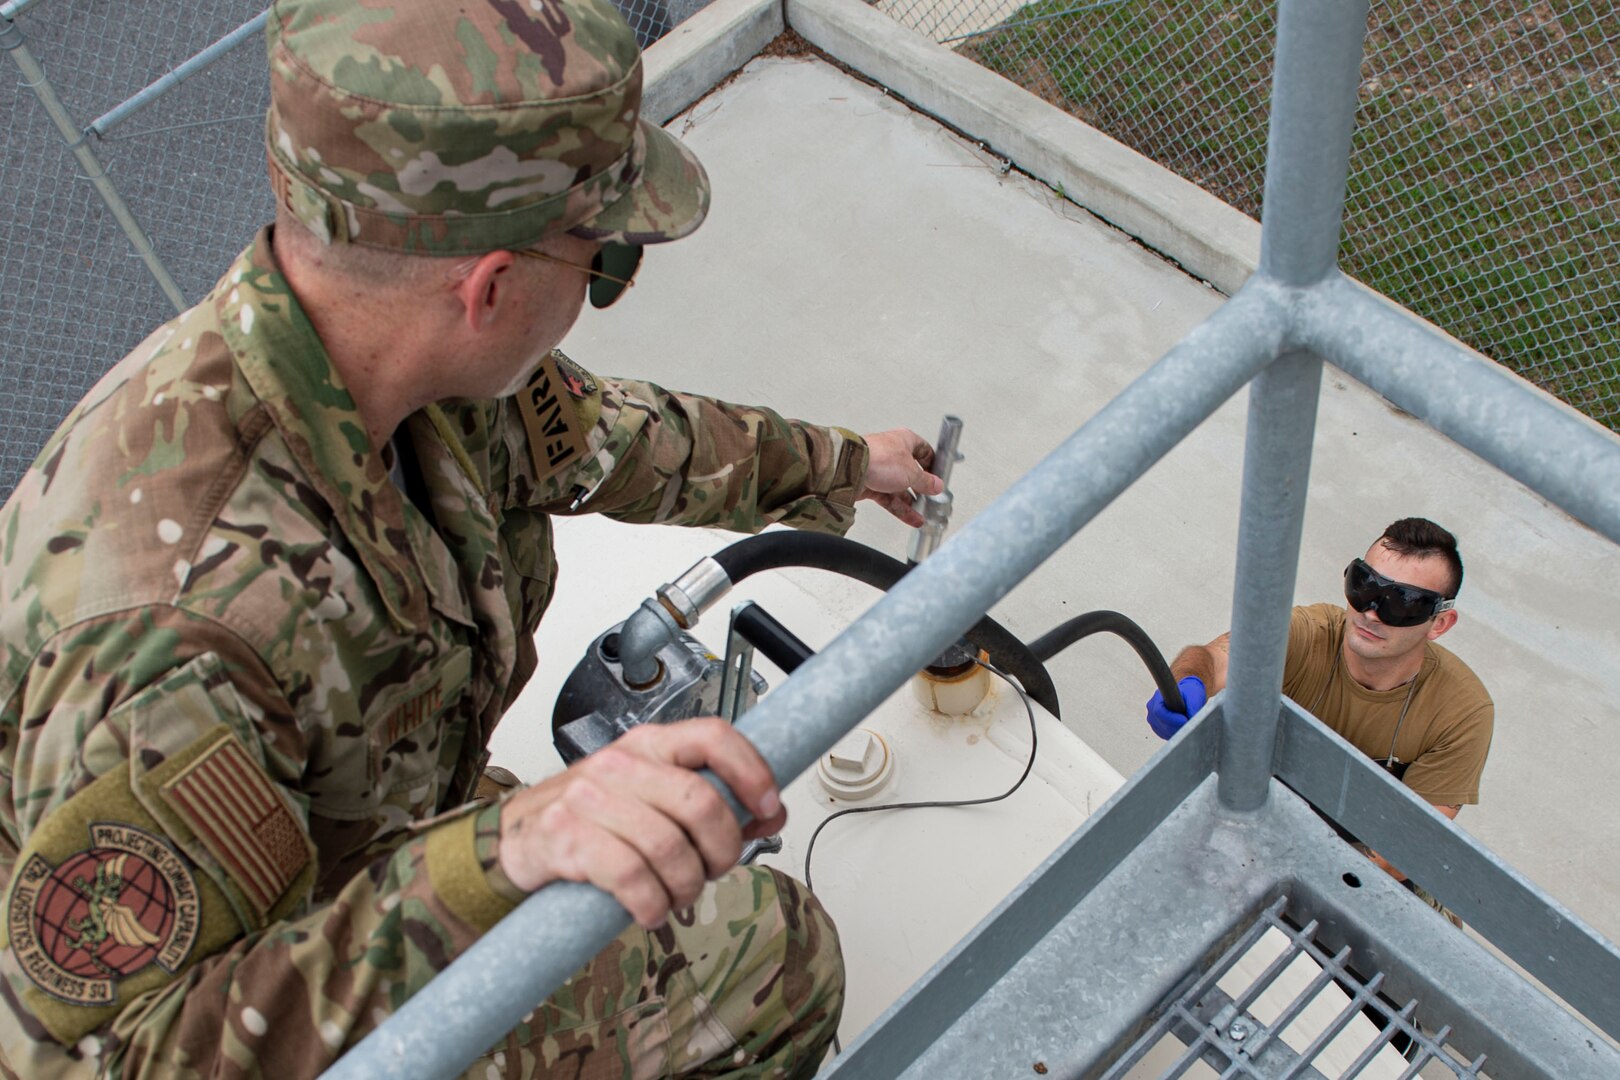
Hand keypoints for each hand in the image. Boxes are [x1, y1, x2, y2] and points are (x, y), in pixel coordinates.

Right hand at [496, 718, 785, 927]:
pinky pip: (631, 876)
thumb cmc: (593, 819)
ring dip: (686, 886)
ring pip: (669, 847)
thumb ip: (708, 800)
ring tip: (678, 896)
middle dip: (722, 850)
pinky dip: (652, 904)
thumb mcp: (651, 797)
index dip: (752, 772)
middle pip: (700, 803)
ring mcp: (589, 797)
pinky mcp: (565, 837)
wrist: (515, 839)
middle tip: (713, 870)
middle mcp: (621, 763)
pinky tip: (650, 910)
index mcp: (650, 745)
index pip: (714, 737)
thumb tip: (770, 813)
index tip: (769, 807)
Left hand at [859, 428, 943, 526]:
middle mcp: (892, 453)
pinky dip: (900, 508)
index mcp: (904, 440)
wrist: (850, 468)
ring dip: (911, 501)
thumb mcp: (912, 472)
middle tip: (931, 498)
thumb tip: (936, 485)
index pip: (924, 450)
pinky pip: (888, 498)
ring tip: (922, 512)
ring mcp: (880, 469)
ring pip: (899, 487)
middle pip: (911, 472)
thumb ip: (926, 481)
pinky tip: (911, 517)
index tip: (939, 477)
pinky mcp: (870, 483)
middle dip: (921, 487)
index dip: (933, 464)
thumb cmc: (879, 459)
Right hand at [1145, 676, 1206, 739]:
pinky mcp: (1156, 728)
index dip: (1172, 718)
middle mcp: (1152, 708)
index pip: (1159, 712)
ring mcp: (1152, 719)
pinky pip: (1166, 735)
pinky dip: (1176, 734)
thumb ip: (1193, 708)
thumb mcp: (1194, 697)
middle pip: (1162, 724)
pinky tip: (1182, 727)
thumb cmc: (1189, 693)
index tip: (1185, 720)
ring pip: (1165, 732)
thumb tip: (1192, 720)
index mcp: (1157, 697)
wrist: (1187, 696)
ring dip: (1178, 731)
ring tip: (1187, 723)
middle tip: (1191, 725)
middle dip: (1178, 727)